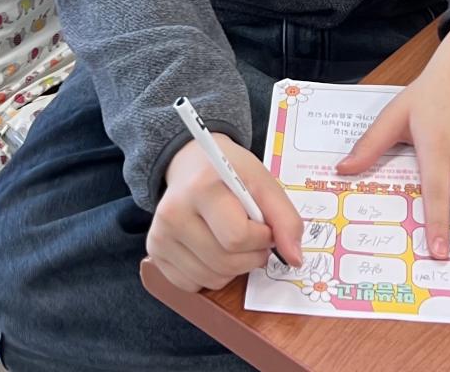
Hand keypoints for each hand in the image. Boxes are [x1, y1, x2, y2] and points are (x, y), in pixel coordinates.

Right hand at [149, 135, 302, 292]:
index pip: (237, 237)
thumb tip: (294, 259)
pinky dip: (212, 275)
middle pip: (225, 262)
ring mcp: (160, 236)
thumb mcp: (263, 182)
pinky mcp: (155, 253)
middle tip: (253, 236)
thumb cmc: (229, 172)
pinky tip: (212, 250)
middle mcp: (173, 213)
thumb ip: (285, 218)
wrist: (190, 164)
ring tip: (232, 240)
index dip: (261, 238)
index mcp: (200, 188)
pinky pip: (193, 285)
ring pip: (212, 279)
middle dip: (252, 256)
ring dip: (234, 268)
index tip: (264, 225)